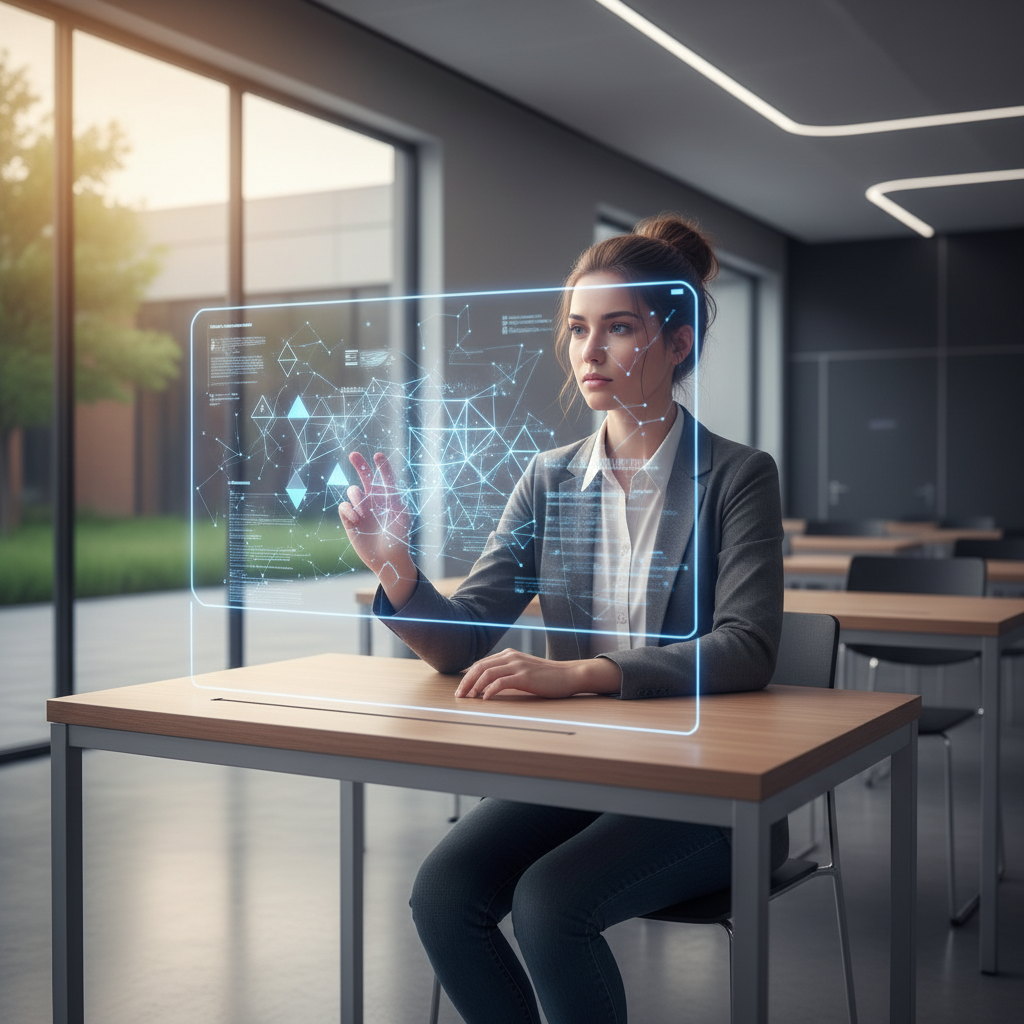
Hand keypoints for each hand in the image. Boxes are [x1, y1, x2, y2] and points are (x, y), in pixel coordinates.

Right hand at [338, 452, 415, 604]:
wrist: (388, 559)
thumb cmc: (399, 539)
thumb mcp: (402, 519)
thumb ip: (396, 502)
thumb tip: (388, 487)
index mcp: (389, 497)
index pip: (385, 476)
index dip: (382, 465)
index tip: (378, 456)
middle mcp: (374, 500)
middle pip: (364, 476)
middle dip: (359, 464)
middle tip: (353, 454)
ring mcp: (361, 508)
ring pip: (353, 490)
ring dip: (357, 498)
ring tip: (363, 514)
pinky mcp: (350, 519)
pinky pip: (343, 506)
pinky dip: (348, 510)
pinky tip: (356, 520)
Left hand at [455, 649, 621, 699]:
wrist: (569, 675)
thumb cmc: (547, 677)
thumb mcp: (524, 671)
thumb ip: (508, 674)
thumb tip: (489, 685)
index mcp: (509, 655)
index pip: (481, 663)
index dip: (468, 676)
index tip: (460, 688)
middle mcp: (511, 657)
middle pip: (480, 667)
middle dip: (466, 681)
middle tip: (458, 695)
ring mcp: (518, 665)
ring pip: (487, 673)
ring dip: (474, 686)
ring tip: (468, 698)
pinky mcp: (524, 676)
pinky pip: (501, 682)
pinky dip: (489, 690)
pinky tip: (485, 699)